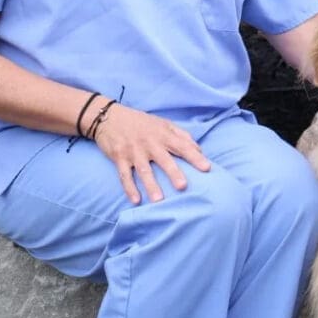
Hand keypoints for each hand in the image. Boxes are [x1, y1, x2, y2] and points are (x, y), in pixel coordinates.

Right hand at [93, 104, 210, 203]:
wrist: (110, 117)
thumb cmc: (141, 122)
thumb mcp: (163, 123)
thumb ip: (181, 135)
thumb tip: (199, 150)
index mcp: (163, 134)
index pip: (182, 145)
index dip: (194, 157)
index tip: (207, 168)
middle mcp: (149, 143)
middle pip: (163, 159)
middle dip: (173, 172)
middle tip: (183, 186)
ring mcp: (134, 151)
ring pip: (144, 170)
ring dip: (151, 185)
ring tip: (159, 200)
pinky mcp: (119, 157)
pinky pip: (124, 175)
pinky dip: (129, 188)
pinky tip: (136, 201)